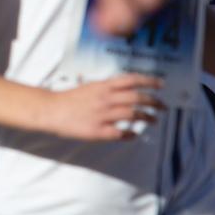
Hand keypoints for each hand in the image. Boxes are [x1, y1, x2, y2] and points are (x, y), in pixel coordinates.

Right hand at [43, 75, 166, 140]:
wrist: (51, 110)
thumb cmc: (69, 99)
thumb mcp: (90, 86)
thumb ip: (108, 87)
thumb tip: (125, 88)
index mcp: (103, 86)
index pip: (132, 80)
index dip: (149, 81)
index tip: (161, 84)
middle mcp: (106, 98)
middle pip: (137, 98)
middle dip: (154, 102)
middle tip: (164, 106)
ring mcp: (103, 115)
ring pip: (132, 114)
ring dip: (147, 117)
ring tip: (154, 120)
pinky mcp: (98, 130)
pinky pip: (120, 133)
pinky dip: (130, 134)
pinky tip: (134, 135)